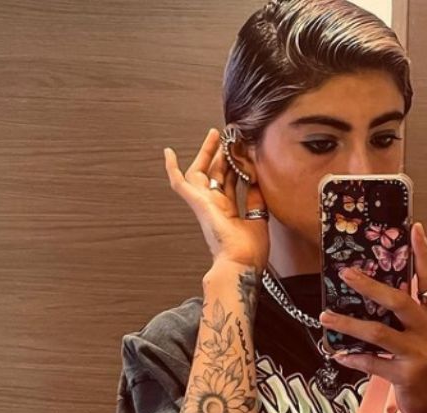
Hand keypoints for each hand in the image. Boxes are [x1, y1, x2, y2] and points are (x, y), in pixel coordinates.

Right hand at [163, 128, 269, 272]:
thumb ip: (256, 199)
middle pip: (215, 174)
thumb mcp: (259, 218)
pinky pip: (179, 183)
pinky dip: (171, 168)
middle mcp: (215, 206)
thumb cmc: (249, 252)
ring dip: (207, 153)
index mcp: (228, 212)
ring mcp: (204, 204)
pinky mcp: (197, 203)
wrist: (240, 264)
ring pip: (200, 173)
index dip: (236, 166)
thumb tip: (257, 179)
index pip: (231, 183)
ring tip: (215, 134)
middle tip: (228, 136)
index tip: (243, 151)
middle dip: (221, 154)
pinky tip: (167, 152)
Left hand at [318, 222, 426, 412]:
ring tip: (326, 317)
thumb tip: (376, 284)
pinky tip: (338, 353)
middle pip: (399, 301)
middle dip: (370, 286)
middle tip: (346, 274)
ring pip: (379, 333)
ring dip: (348, 324)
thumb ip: (411, 309)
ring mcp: (420, 354)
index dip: (423, 254)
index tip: (414, 228)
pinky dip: (353, 357)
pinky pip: (373, 362)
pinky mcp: (407, 375)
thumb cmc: (426, 359)